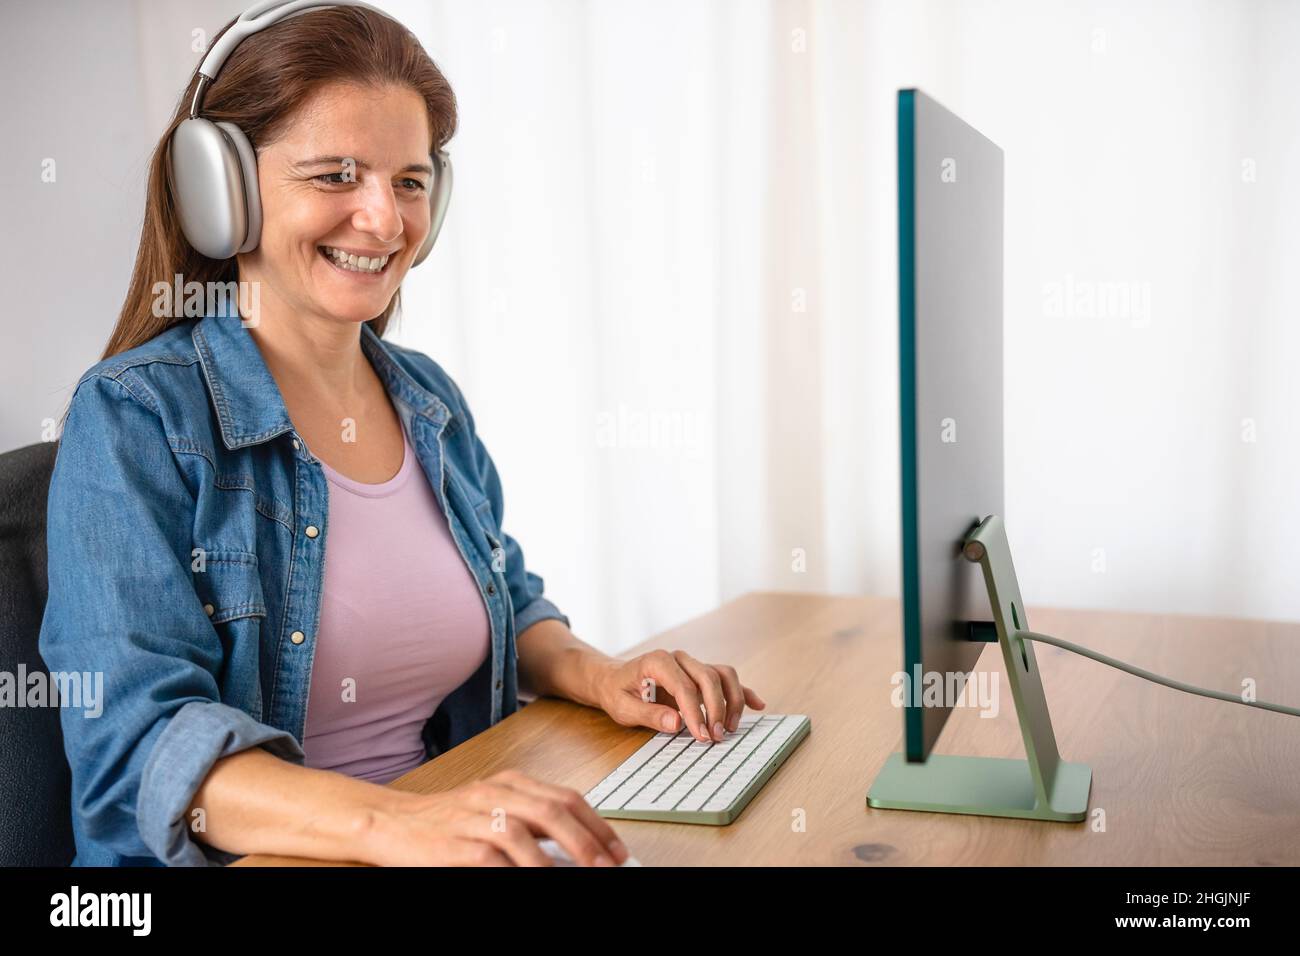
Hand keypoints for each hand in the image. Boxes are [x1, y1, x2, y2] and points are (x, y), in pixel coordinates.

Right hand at [364, 768, 627, 866]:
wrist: (390, 822)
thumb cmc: (446, 822)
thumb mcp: (493, 809)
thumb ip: (531, 821)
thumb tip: (579, 848)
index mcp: (510, 782)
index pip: (566, 798)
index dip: (597, 825)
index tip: (617, 850)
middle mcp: (495, 793)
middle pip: (553, 811)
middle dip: (588, 842)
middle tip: (608, 866)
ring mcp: (474, 817)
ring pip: (525, 831)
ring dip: (557, 859)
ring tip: (579, 877)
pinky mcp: (455, 844)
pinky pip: (494, 858)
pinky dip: (520, 870)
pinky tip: (535, 879)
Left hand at [592, 649, 765, 742]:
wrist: (614, 679)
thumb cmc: (618, 692)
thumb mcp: (623, 707)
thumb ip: (649, 714)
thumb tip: (676, 722)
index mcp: (658, 661)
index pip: (684, 687)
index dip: (696, 713)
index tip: (702, 736)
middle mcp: (679, 658)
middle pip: (709, 678)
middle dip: (717, 709)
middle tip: (717, 737)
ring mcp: (691, 664)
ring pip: (723, 675)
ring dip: (732, 701)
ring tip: (729, 728)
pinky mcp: (700, 674)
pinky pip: (726, 679)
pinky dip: (742, 691)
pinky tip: (757, 704)